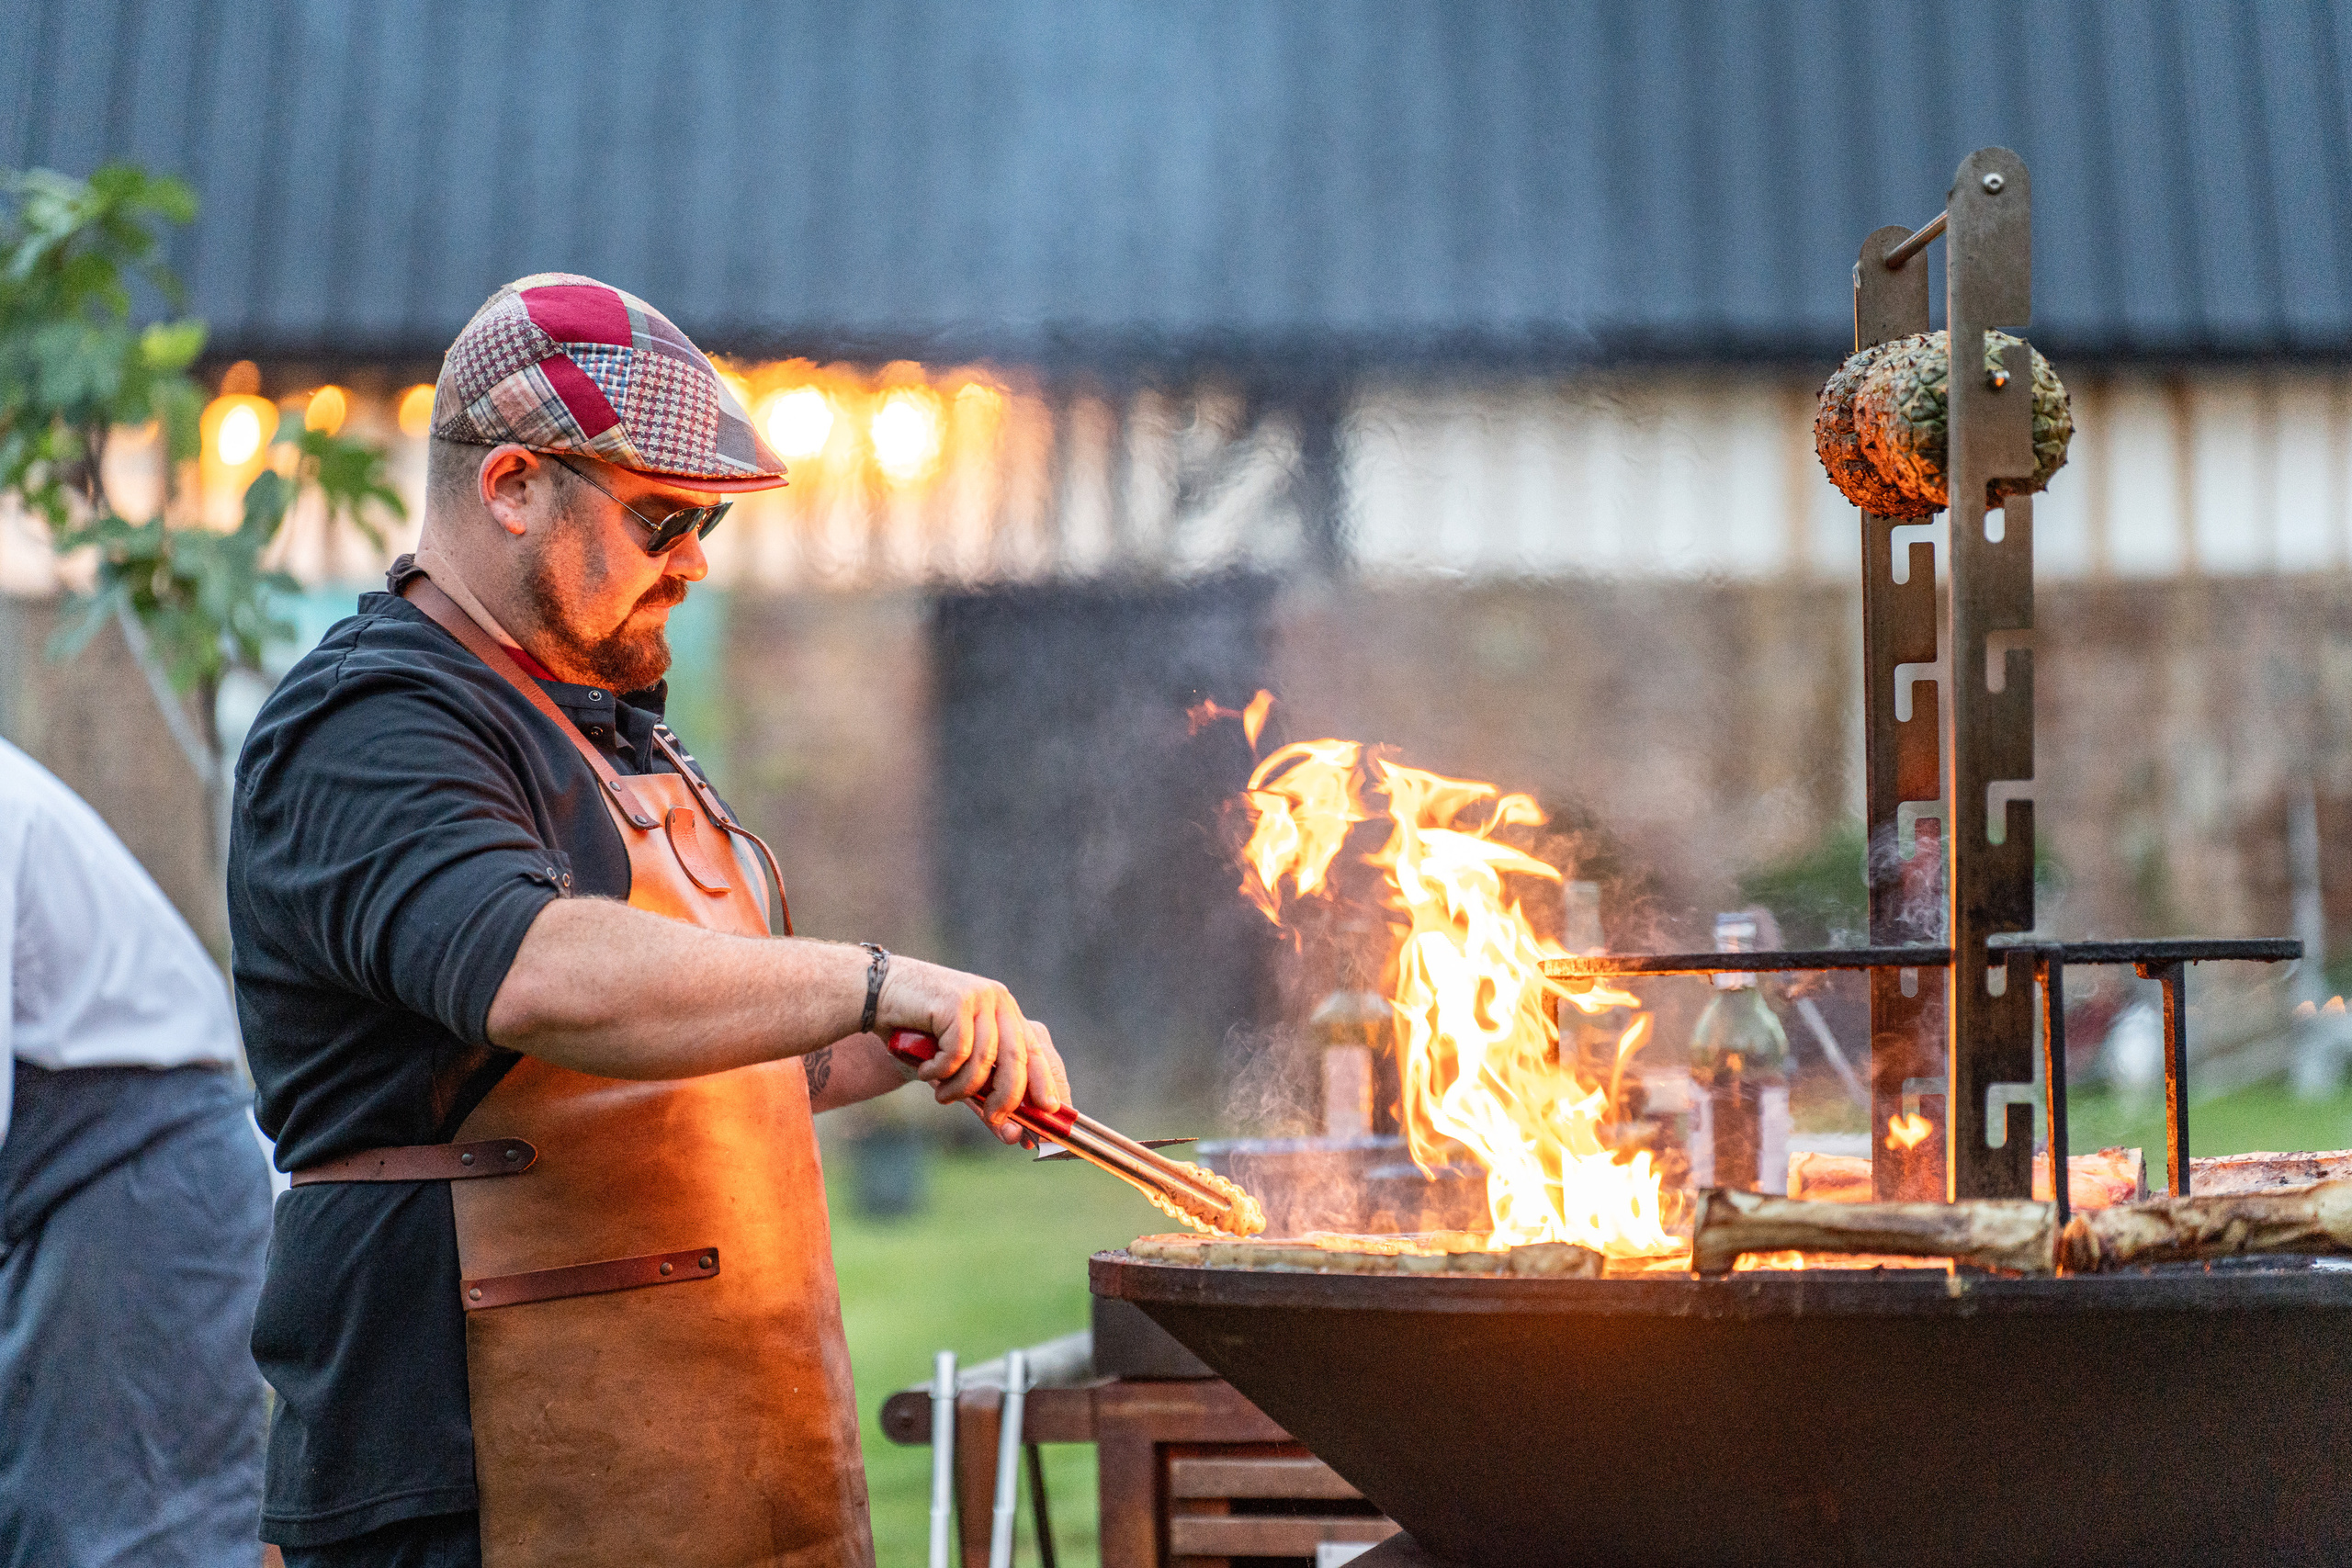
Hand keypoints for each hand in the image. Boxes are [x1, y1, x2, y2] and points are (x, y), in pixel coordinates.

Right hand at [879, 958, 1072, 1143]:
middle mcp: (999, 1001)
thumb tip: (1016, 1137)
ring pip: (985, 1060)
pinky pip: (958, 1052)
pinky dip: (942, 1071)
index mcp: (1008, 1013)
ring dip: (963, 1088)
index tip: (1053, 1116)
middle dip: (1008, 1098)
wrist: (876, 997)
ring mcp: (979, 998)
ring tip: (942, 1095)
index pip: (1040, 1051)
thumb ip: (986, 1097)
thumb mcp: (959, 1070)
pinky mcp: (956, 1000)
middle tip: (994, 1120)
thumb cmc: (918, 1038)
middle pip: (1018, 1059)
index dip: (1050, 1085)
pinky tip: (926, 1070)